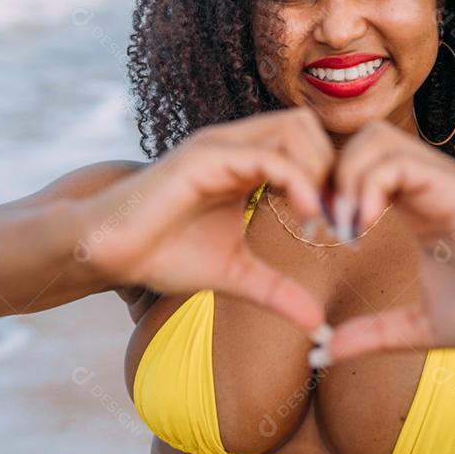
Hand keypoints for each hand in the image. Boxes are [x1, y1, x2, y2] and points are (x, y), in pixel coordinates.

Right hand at [74, 107, 334, 334]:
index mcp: (245, 162)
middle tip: (340, 219)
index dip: (333, 180)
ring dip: (321, 170)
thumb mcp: (235, 274)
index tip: (344, 226)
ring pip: (295, 129)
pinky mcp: (204, 157)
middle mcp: (236, 144)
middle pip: (309, 127)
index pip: (309, 144)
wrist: (109, 250)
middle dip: (334, 169)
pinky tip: (307, 213)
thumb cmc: (164, 253)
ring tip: (323, 219)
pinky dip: (297, 179)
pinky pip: (266, 155)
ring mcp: (220, 146)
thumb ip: (276, 291)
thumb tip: (318, 326)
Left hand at [322, 120, 454, 362]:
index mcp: (414, 205)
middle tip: (321, 224)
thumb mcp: (419, 327)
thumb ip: (374, 333)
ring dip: (344, 178)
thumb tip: (325, 351)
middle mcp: (426, 184)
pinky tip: (362, 226)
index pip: (357, 165)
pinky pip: (397, 160)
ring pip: (373, 139)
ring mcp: (441, 181)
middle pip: (359, 139)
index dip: (326, 189)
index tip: (315, 233)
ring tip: (343, 228)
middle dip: (328, 174)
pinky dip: (367, 185)